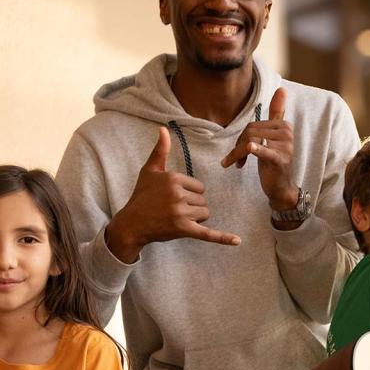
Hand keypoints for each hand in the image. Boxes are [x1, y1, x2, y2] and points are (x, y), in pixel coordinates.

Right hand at [106, 127, 240, 262]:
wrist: (131, 223)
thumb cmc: (141, 196)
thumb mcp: (149, 171)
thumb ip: (160, 150)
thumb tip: (163, 128)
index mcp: (174, 178)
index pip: (199, 187)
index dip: (189, 193)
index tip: (172, 198)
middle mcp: (178, 194)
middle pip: (203, 201)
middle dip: (192, 207)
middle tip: (172, 210)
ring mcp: (180, 212)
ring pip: (205, 214)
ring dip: (195, 218)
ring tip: (176, 219)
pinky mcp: (183, 229)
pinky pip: (207, 233)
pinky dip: (223, 238)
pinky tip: (237, 241)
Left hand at [220, 87, 297, 209]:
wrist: (281, 187)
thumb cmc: (274, 161)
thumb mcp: (275, 137)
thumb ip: (278, 113)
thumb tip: (281, 88)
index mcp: (284, 125)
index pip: (253, 125)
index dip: (242, 138)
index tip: (240, 151)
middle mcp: (286, 132)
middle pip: (250, 132)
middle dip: (238, 146)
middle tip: (236, 159)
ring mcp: (285, 145)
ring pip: (249, 141)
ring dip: (237, 154)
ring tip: (236, 164)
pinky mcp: (280, 159)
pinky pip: (261, 150)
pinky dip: (251, 151)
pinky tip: (245, 155)